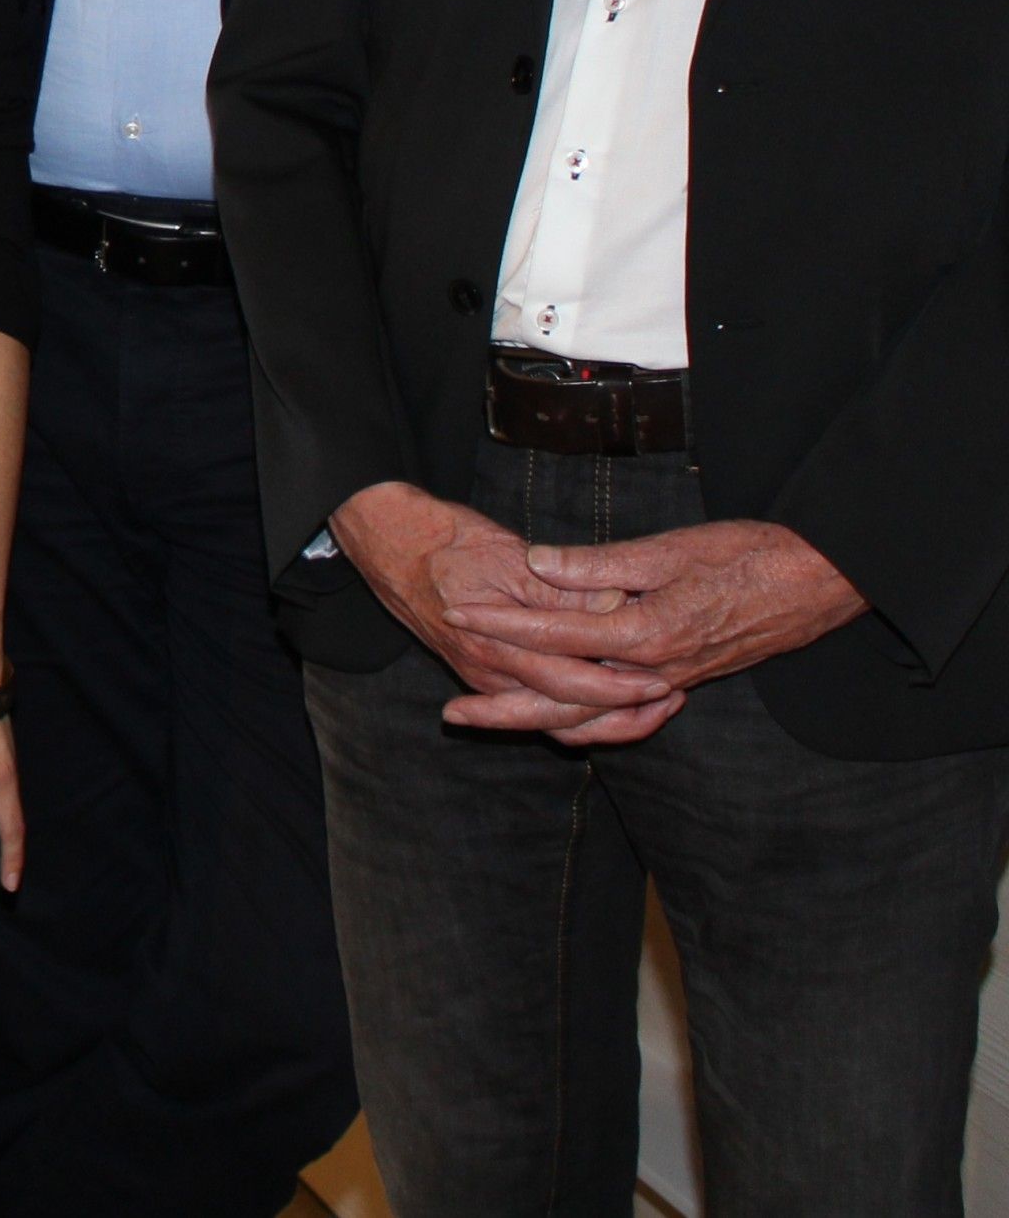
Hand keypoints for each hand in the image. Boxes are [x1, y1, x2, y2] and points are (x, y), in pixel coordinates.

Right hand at [331, 482, 680, 742]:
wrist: (388, 542)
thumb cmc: (446, 540)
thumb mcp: (507, 555)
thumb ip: (560, 588)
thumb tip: (614, 603)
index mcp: (496, 647)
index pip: (571, 684)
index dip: (621, 687)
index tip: (662, 681)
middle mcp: (489, 674)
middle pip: (566, 716)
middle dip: (622, 715)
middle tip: (669, 701)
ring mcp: (484, 679)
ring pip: (551, 721)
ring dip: (602, 721)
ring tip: (649, 708)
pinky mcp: (483, 674)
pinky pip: (535, 708)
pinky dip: (573, 712)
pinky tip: (603, 702)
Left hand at [447, 518, 863, 744]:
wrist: (821, 582)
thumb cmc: (748, 554)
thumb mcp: (670, 549)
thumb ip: (599, 565)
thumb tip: (535, 564)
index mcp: (646, 632)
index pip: (555, 635)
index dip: (501, 626)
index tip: (455, 618)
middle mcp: (655, 670)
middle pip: (566, 702)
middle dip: (505, 710)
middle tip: (452, 713)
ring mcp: (672, 681)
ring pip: (595, 718)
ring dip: (540, 721)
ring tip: (490, 721)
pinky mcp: (685, 680)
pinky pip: (626, 717)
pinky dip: (589, 724)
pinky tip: (561, 721)